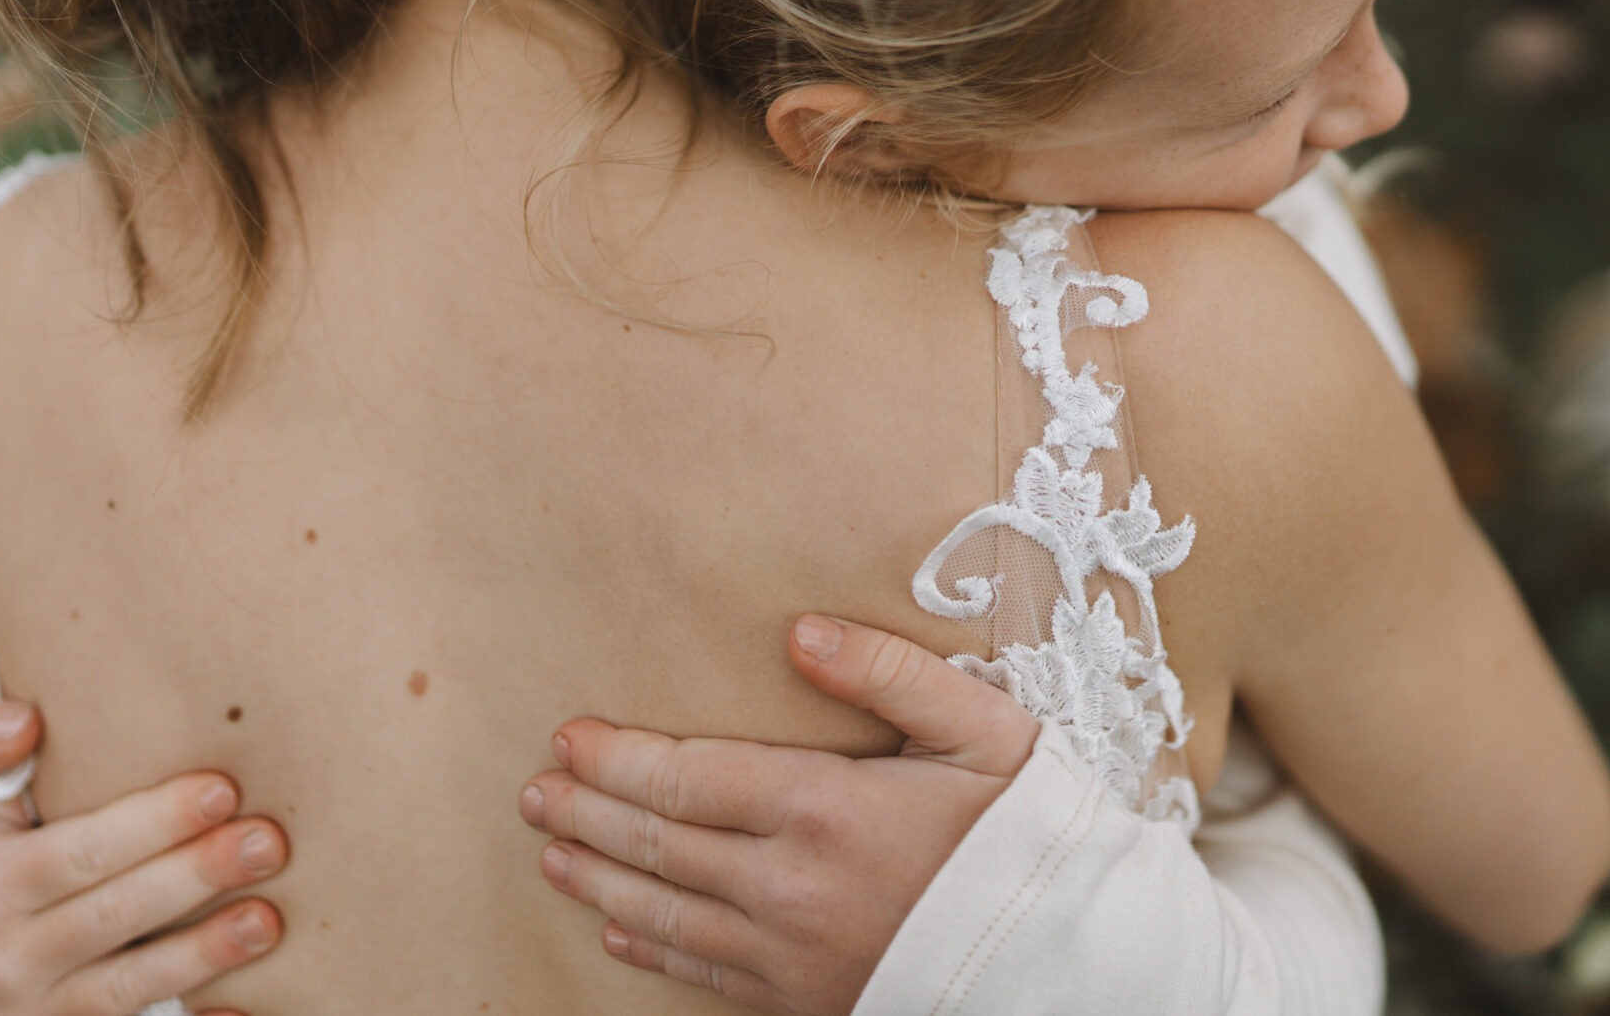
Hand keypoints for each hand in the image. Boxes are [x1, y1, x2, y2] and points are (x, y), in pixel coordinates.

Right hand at [0, 698, 290, 1015]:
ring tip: (269, 919)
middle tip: (268, 841)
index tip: (222, 788)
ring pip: (130, 986)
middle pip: (114, 915)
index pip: (78, 852)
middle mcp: (7, 958)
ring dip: (205, 953)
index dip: (152, 823)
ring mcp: (41, 1012)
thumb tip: (23, 719)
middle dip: (195, 875)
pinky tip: (244, 1012)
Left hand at [520, 615, 1040, 1014]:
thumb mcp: (980, 728)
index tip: (569, 737)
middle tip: (536, 790)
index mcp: (824, 807)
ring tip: (551, 851)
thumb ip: (889, 672)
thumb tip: (800, 631)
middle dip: (585, 815)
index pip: (684, 779)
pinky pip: (702, 976)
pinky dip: (649, 948)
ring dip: (596, 879)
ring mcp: (789, 955)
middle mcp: (788, 886)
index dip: (616, 759)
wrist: (1074, 960)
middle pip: (656, 846)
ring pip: (663, 915)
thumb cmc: (1027, 832)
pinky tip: (618, 931)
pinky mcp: (801, 1002)